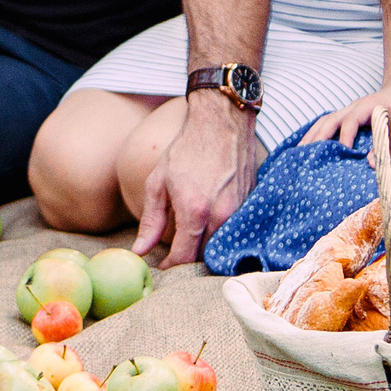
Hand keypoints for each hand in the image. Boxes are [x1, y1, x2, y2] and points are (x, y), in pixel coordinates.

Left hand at [130, 93, 258, 268]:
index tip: (161, 266)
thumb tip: (140, 250)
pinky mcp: (250, 207)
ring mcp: (239, 213)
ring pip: (221, 247)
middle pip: (204, 257)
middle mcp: (221, 217)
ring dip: (204, 250)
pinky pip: (234, 232)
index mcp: (194, 211)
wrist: (222, 123)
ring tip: (189, 241)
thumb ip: (151, 221)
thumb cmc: (187, 150)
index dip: (171, 267)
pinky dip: (220, 235)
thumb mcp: (158, 182)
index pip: (184, 257)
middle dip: (187, 261)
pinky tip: (207, 226)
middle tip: (173, 255)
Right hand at [298, 81, 390, 146]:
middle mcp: (353, 107)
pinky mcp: (345, 117)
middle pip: (330, 120)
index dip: (346, 135)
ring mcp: (347, 111)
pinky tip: (307, 146)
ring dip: (312, 136)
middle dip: (319, 137)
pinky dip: (315, 134)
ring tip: (299, 153)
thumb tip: (374, 160)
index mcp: (368, 106)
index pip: (352, 119)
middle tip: (309, 155)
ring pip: (324, 121)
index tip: (343, 151)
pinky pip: (326, 123)